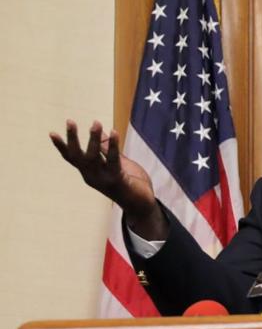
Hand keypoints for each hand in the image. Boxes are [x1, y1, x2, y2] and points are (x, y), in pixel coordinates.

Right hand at [49, 120, 165, 238]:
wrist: (143, 206)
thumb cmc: (131, 184)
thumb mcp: (117, 164)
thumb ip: (108, 151)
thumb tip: (101, 133)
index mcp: (90, 173)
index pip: (72, 159)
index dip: (61, 146)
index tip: (51, 133)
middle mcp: (92, 177)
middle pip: (77, 157)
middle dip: (72, 139)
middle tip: (69, 121)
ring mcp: (103, 179)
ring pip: (93, 157)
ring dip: (93, 139)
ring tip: (95, 123)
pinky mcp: (116, 180)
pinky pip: (112, 160)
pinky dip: (112, 146)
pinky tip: (114, 132)